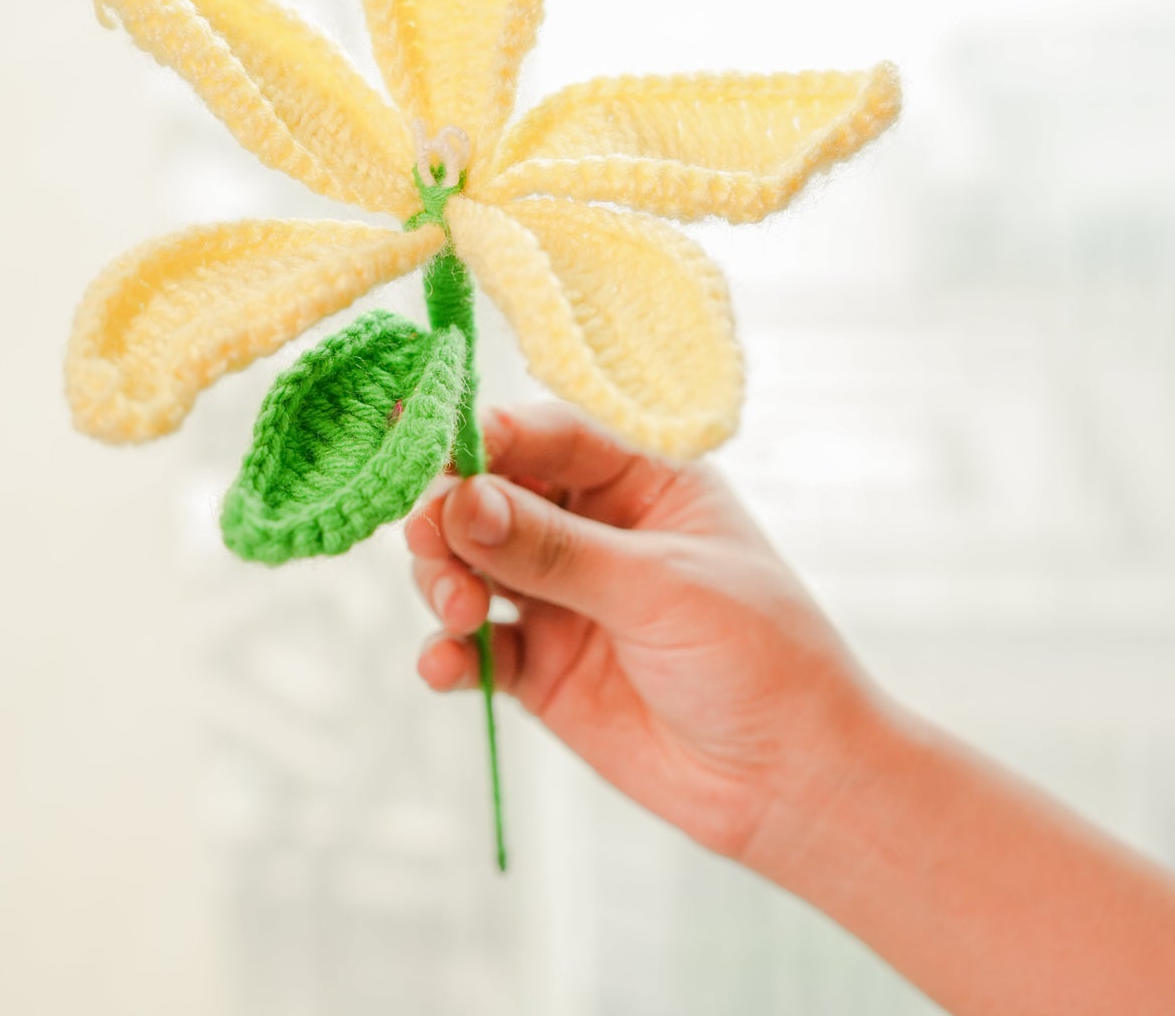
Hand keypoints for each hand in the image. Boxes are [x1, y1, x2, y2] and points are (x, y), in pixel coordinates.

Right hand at [405, 403, 880, 863]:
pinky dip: (449, 652)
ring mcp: (563, 598)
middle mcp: (592, 530)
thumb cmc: (761, 659)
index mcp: (640, 481)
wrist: (792, 785)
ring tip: (459, 611)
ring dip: (444, 580)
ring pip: (469, 565)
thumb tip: (461, 501)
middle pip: (491, 496)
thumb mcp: (661, 588)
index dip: (486, 437)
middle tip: (429, 538)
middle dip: (450, 513)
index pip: (547, 436)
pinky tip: (445, 667)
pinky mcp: (543, 666)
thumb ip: (555, 550)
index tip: (432, 454)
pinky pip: (475, 646)